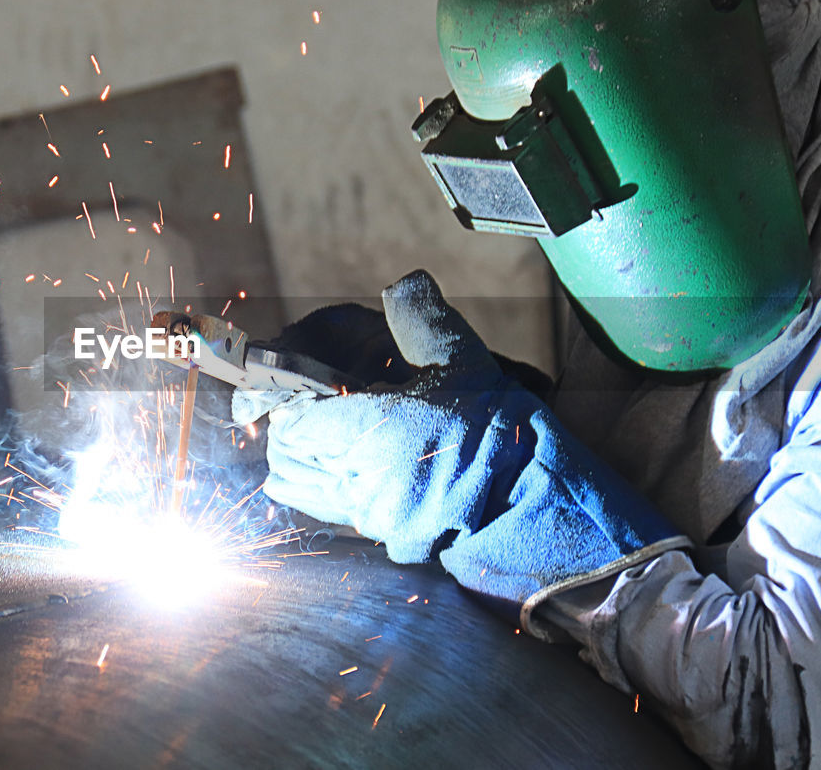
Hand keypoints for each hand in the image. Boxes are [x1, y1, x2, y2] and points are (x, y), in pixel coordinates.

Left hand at [249, 270, 684, 620]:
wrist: (535, 507)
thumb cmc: (499, 433)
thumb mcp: (465, 364)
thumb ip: (424, 323)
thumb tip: (404, 285)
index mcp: (366, 434)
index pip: (290, 417)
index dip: (285, 396)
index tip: (296, 379)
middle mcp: (355, 480)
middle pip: (285, 453)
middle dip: (289, 425)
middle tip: (309, 400)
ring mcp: (366, 514)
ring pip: (300, 486)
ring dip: (302, 458)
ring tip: (326, 432)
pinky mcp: (383, 537)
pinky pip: (329, 511)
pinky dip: (323, 486)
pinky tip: (349, 466)